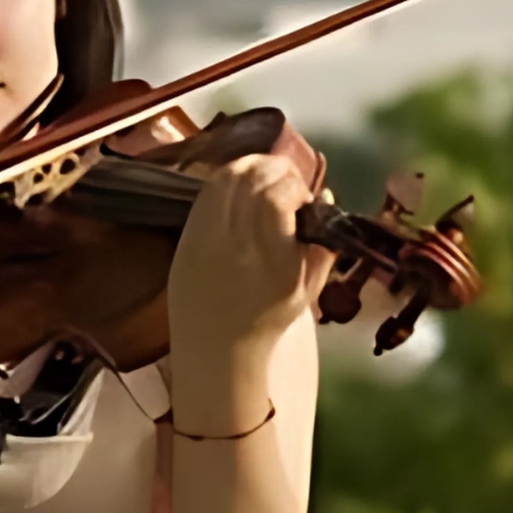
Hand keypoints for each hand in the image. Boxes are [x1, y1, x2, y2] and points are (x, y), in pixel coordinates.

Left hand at [167, 154, 334, 356]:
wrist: (218, 344)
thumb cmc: (270, 315)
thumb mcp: (308, 284)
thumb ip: (322, 241)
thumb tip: (326, 197)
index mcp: (267, 255)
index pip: (276, 194)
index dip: (295, 185)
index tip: (303, 199)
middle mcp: (232, 241)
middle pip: (250, 176)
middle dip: (276, 170)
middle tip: (287, 184)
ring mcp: (203, 236)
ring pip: (226, 177)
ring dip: (252, 168)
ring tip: (266, 183)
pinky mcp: (185, 235)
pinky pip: (206, 191)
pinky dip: (228, 180)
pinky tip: (242, 191)